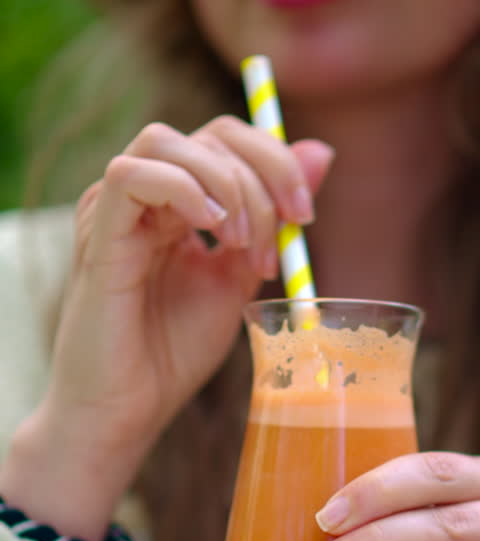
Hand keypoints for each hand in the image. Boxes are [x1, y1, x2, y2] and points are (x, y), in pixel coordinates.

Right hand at [2, 118, 332, 538]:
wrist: (131, 407)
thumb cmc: (176, 351)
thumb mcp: (243, 276)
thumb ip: (274, 218)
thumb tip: (322, 151)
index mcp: (177, 202)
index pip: (227, 141)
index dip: (275, 162)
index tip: (305, 216)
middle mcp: (142, 195)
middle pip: (208, 133)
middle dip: (264, 173)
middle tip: (289, 228)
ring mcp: (115, 208)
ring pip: (167, 141)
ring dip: (225, 183)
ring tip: (244, 243)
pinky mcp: (97, 230)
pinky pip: (132, 176)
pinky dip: (183, 191)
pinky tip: (212, 232)